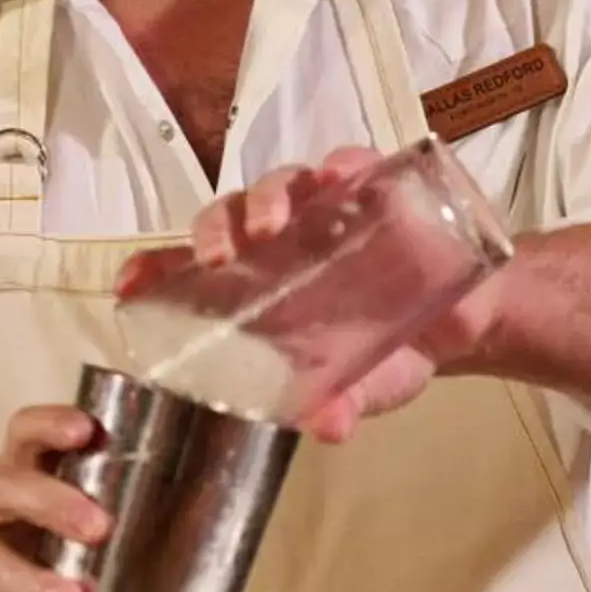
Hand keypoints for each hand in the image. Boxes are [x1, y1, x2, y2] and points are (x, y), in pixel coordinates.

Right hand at [0, 404, 112, 591]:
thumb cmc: (39, 552)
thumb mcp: (68, 525)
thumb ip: (108, 513)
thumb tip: (201, 515)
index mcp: (16, 471)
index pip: (25, 432)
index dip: (51, 425)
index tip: (87, 432)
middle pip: (8, 486)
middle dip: (52, 502)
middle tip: (99, 528)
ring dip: (29, 577)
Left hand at [117, 147, 507, 446]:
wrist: (462, 324)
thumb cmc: (391, 354)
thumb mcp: (366, 386)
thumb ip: (342, 402)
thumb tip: (326, 427)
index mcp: (261, 291)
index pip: (192, 275)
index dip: (156, 272)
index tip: (128, 285)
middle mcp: (281, 243)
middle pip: (227, 220)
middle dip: (214, 233)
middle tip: (221, 259)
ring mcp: (325, 210)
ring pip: (277, 186)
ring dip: (267, 199)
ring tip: (274, 225)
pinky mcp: (374, 185)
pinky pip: (348, 164)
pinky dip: (340, 166)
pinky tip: (340, 177)